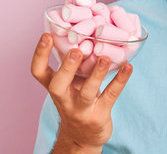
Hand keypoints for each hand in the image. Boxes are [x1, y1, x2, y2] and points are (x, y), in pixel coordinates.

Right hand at [31, 33, 132, 151]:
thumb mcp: (70, 84)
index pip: (38, 72)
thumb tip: (83, 30)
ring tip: (104, 57)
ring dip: (96, 74)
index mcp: (55, 86)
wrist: (82, 137)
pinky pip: (110, 95)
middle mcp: (64, 98)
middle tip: (75, 50)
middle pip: (57, 85)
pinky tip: (128, 67)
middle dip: (66, 68)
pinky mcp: (99, 115)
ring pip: (86, 92)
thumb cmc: (77, 99)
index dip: (40, 54)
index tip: (47, 35)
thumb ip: (74, 64)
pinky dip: (120, 80)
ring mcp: (81, 109)